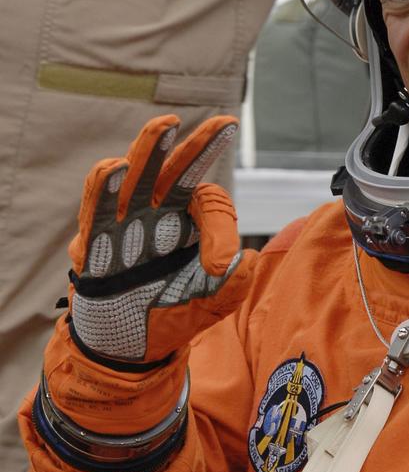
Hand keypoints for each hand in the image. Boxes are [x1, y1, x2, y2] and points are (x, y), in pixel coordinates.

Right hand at [67, 113, 251, 363]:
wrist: (129, 349)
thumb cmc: (170, 316)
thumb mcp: (210, 303)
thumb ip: (232, 284)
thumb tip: (249, 259)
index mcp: (188, 223)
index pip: (209, 202)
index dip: (219, 225)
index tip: (218, 262)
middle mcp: (158, 215)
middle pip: (177, 171)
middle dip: (198, 146)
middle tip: (223, 122)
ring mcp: (126, 224)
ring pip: (138, 177)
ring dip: (151, 149)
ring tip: (167, 125)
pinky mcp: (97, 243)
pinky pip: (99, 209)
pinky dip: (104, 187)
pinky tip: (116, 167)